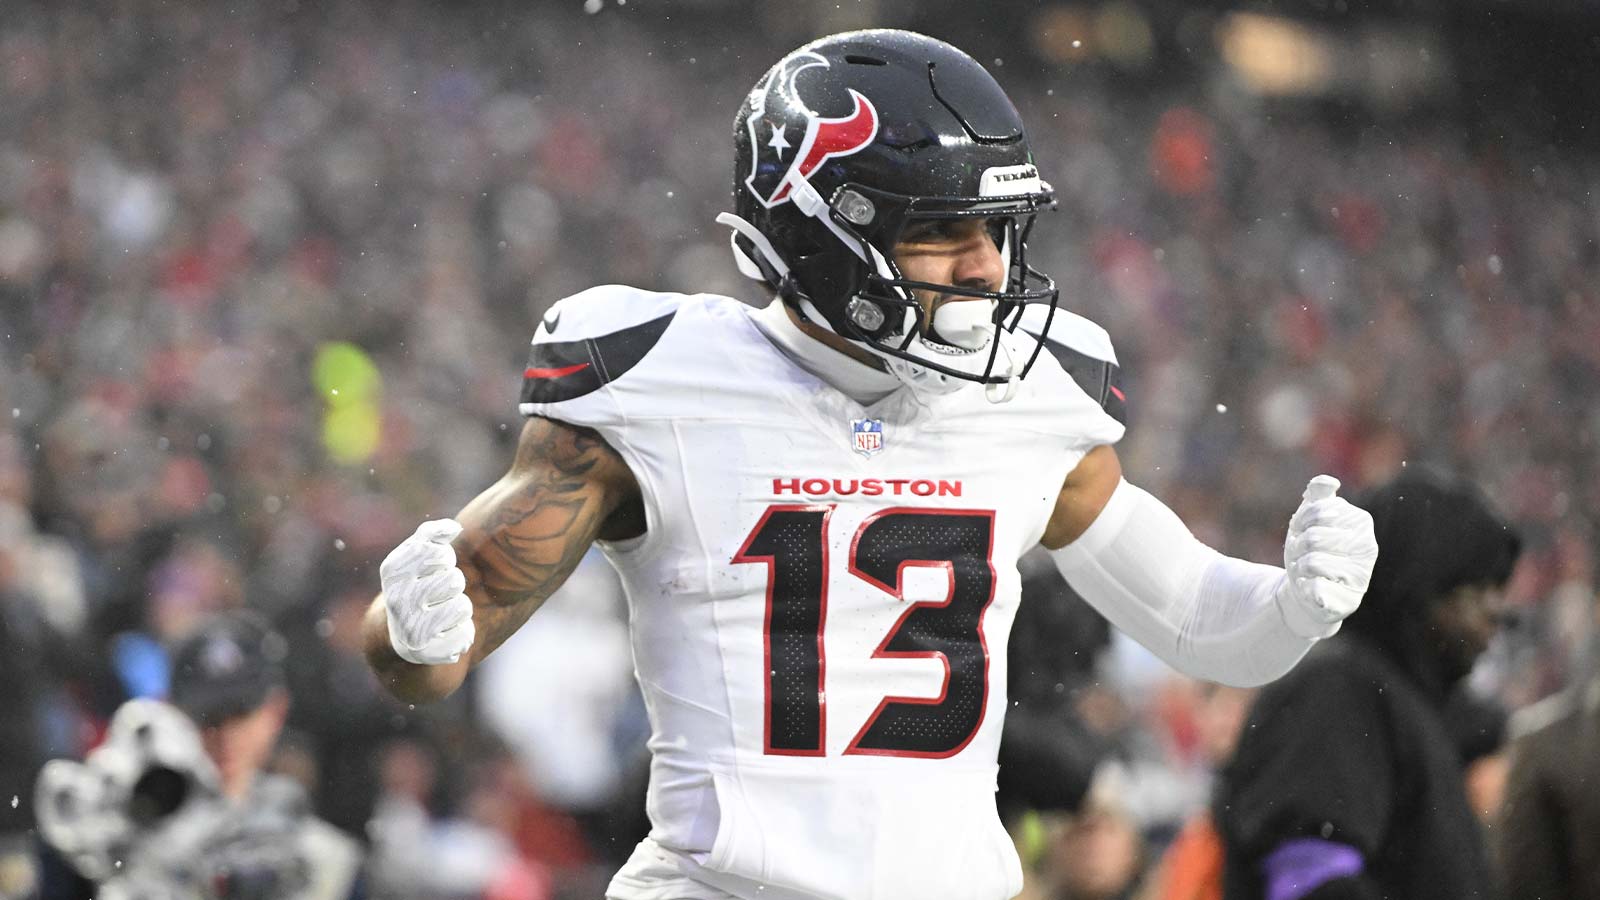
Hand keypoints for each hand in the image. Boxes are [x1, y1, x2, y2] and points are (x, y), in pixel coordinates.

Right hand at [380, 519, 474, 664]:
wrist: (402, 636)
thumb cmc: (416, 586)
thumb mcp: (415, 555)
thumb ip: (432, 534)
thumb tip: (454, 528)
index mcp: (393, 570)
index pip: (440, 553)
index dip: (444, 560)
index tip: (431, 568)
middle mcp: (397, 599)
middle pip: (454, 580)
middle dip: (452, 585)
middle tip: (436, 595)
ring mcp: (410, 627)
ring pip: (462, 607)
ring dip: (458, 609)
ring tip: (440, 614)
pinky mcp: (426, 652)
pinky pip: (465, 634)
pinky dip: (462, 633)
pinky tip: (444, 634)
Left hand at [1277, 476, 1377, 638]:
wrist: (1306, 585)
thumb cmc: (1311, 547)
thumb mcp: (1310, 517)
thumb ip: (1319, 495)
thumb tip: (1328, 482)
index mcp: (1361, 522)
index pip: (1317, 511)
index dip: (1299, 522)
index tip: (1302, 530)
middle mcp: (1367, 548)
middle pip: (1314, 538)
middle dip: (1298, 545)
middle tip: (1302, 553)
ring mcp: (1361, 576)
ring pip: (1312, 563)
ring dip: (1299, 566)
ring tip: (1306, 570)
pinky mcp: (1349, 601)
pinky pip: (1316, 590)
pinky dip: (1304, 588)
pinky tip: (1309, 587)